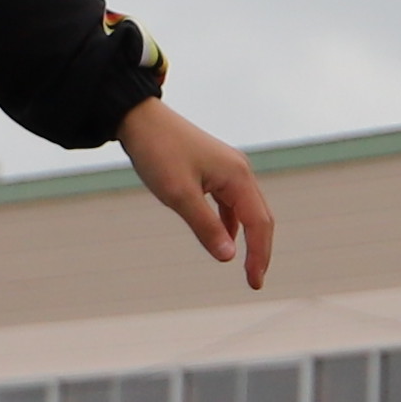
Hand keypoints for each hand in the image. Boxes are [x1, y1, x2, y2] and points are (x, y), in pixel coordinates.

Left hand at [115, 99, 276, 285]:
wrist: (140, 118)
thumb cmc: (158, 152)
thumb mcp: (179, 195)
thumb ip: (206, 227)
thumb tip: (229, 257)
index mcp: (237, 176)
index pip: (259, 223)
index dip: (259, 255)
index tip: (254, 283)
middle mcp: (240, 171)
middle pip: (261, 217)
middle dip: (260, 250)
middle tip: (254, 281)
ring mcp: (229, 168)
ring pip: (248, 209)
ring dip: (249, 237)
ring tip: (245, 264)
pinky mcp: (216, 168)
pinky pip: (232, 202)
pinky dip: (232, 222)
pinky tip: (224, 236)